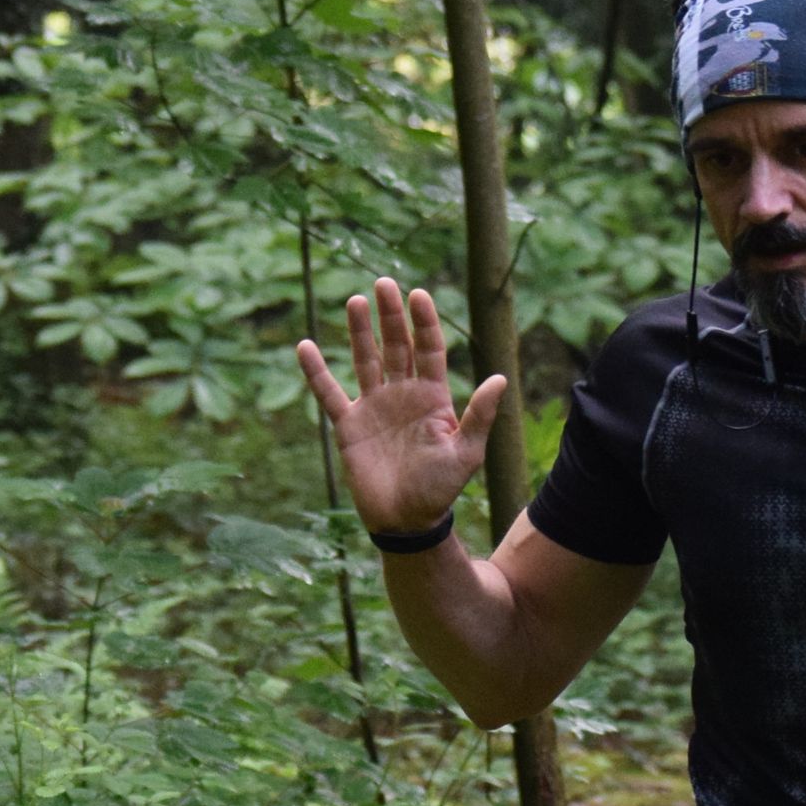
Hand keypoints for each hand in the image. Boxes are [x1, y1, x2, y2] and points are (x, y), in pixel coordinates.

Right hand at [295, 278, 510, 539]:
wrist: (406, 522)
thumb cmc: (440, 490)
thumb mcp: (466, 453)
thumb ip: (480, 415)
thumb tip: (499, 378)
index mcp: (433, 397)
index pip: (429, 349)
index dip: (424, 322)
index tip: (418, 294)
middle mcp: (403, 394)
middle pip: (396, 345)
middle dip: (390, 315)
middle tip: (383, 283)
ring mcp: (374, 407)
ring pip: (365, 359)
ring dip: (359, 331)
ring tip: (355, 300)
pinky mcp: (349, 425)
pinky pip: (329, 393)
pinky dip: (316, 372)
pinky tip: (305, 346)